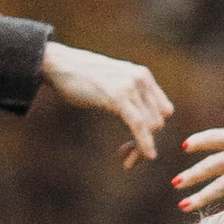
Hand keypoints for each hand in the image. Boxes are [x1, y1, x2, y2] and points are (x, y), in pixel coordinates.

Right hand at [39, 40, 173, 169]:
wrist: (60, 64)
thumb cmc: (81, 77)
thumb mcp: (113, 82)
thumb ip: (129, 95)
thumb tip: (138, 119)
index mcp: (143, 76)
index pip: (164, 110)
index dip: (155, 130)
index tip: (138, 143)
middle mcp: (141, 79)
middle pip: (158, 121)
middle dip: (146, 142)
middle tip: (128, 156)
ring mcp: (130, 87)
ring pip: (151, 126)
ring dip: (141, 147)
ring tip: (125, 159)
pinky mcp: (118, 97)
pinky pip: (139, 125)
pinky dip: (144, 143)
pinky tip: (147, 155)